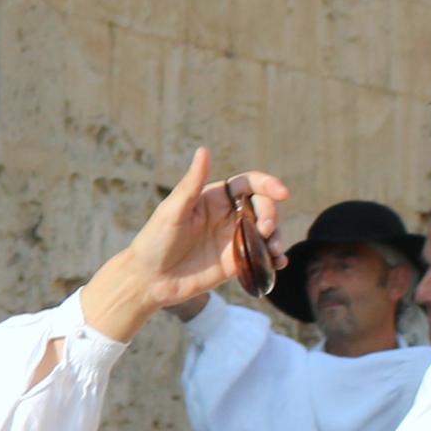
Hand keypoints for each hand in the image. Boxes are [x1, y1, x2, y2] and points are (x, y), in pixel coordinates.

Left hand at [79, 151, 290, 340]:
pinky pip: (261, 256)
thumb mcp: (172, 211)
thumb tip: (203, 150)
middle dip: (271, 215)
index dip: (269, 185)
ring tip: (275, 250)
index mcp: (215, 198)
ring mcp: (233, 239)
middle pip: (263, 207)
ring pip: (267, 232)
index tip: (282, 193)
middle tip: (266, 230)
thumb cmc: (154, 241)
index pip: (250, 184)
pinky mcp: (235, 262)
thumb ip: (191, 184)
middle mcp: (228, 216)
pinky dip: (274, 258)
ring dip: (277, 237)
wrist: (148, 281)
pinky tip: (278, 263)